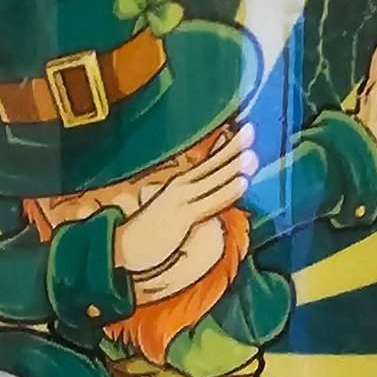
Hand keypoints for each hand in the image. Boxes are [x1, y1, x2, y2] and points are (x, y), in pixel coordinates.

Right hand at [113, 123, 257, 278]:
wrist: (123, 246)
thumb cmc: (147, 234)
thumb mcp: (170, 213)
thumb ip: (190, 204)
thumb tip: (209, 198)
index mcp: (179, 184)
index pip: (207, 162)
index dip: (226, 147)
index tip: (244, 131)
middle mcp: (181, 186)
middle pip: (211, 164)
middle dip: (233, 148)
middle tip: (251, 130)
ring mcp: (181, 199)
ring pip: (213, 180)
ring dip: (233, 167)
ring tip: (253, 155)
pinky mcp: (183, 215)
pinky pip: (210, 202)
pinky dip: (227, 191)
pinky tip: (243, 183)